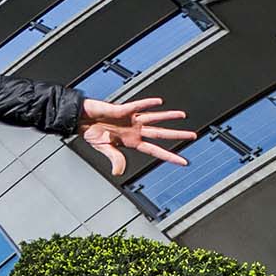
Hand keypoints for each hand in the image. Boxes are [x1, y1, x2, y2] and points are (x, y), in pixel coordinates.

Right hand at [80, 95, 195, 176]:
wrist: (83, 118)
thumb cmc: (92, 133)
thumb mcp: (104, 149)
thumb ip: (115, 160)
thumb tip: (119, 173)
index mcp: (132, 142)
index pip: (155, 151)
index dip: (170, 156)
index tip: (183, 161)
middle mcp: (136, 130)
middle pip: (161, 134)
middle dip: (177, 135)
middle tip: (193, 136)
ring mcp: (132, 119)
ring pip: (155, 118)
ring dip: (169, 117)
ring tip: (183, 116)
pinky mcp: (125, 109)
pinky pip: (139, 106)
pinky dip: (148, 104)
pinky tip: (159, 102)